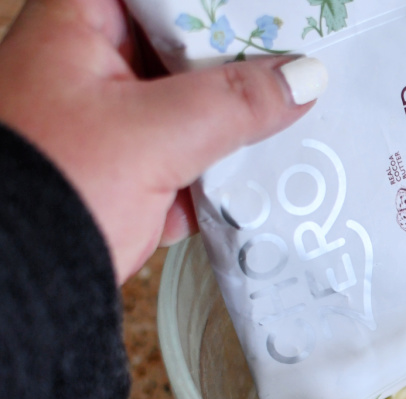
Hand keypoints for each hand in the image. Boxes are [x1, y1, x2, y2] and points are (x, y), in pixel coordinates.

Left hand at [0, 0, 326, 282]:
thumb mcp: (156, 133)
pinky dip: (216, 166)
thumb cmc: (52, 189)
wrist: (14, 290)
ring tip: (287, 119)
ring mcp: (98, 122)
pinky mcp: (116, 172)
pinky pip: (182, 154)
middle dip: (237, 63)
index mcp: (74, 28)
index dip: (217, 6)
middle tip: (295, 64)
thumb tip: (303, 77)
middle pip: (179, 45)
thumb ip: (237, 100)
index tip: (274, 16)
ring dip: (232, 120)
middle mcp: (81, 66)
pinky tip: (256, 175)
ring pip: (185, 102)